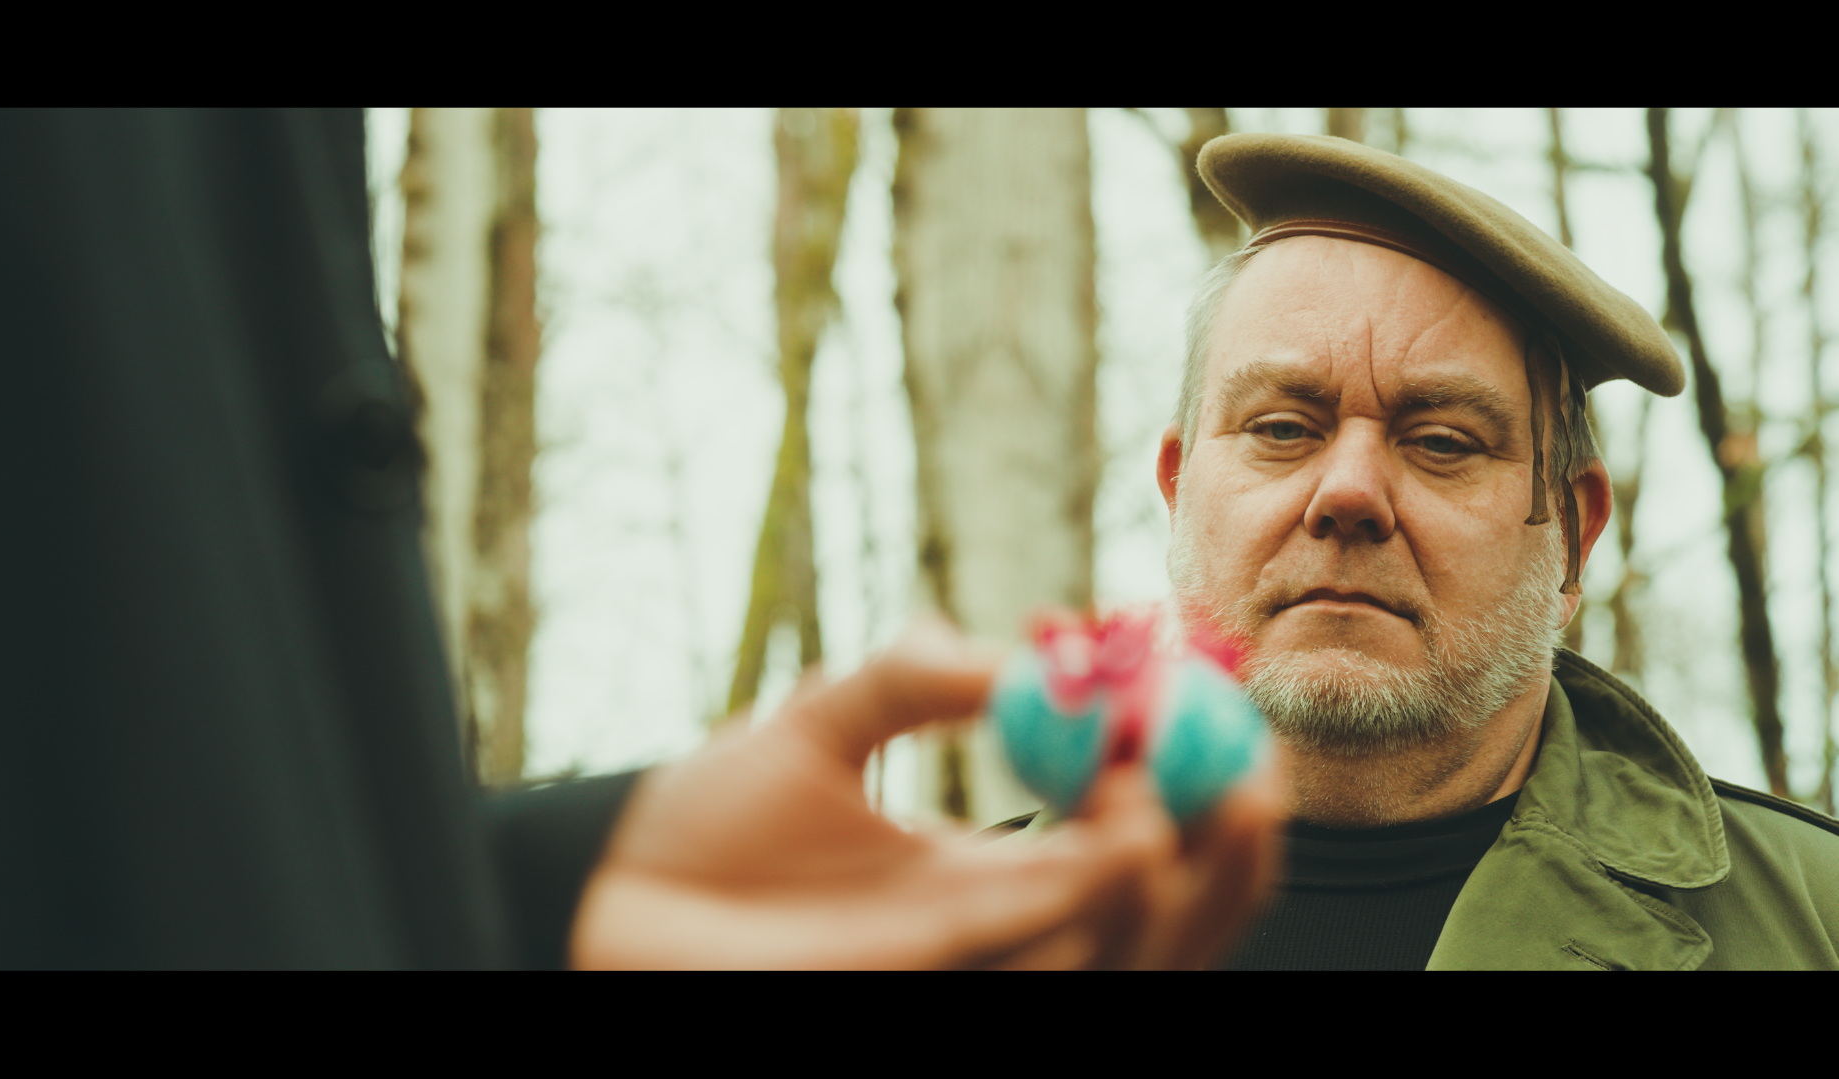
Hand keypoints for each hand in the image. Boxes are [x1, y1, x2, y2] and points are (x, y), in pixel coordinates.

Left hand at [570, 621, 1283, 968]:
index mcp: (984, 873)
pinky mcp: (936, 986)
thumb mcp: (818, 722)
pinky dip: (1104, 908)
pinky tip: (1125, 834)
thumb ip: (915, 676)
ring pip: (1125, 954)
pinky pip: (1054, 966)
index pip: (1124, 846)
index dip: (1188, 791)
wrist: (616, 901)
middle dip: (1227, 859)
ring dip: (1185, 883)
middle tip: (1255, 772)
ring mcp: (972, 970)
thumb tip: (1026, 646)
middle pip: (1155, 917)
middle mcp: (997, 934)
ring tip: (1207, 793)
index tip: (1217, 713)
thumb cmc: (706, 826)